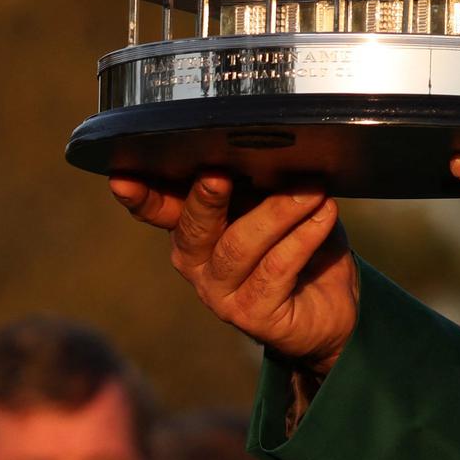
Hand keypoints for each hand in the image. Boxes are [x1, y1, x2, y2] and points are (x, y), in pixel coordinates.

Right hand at [109, 174, 359, 377]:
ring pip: (238, 246)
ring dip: (278, 212)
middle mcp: (197, 262)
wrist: (337, 305)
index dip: (139, 195)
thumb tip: (265, 144)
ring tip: (312, 190)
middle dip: (206, 198)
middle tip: (221, 174)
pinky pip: (276, 268)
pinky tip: (325, 214)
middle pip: (193, 227)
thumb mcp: (280, 203)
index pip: (158, 209)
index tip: (122, 177)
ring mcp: (221, 294)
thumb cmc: (303, 244)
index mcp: (195, 228)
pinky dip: (304, 236)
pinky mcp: (253, 316)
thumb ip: (260, 181)